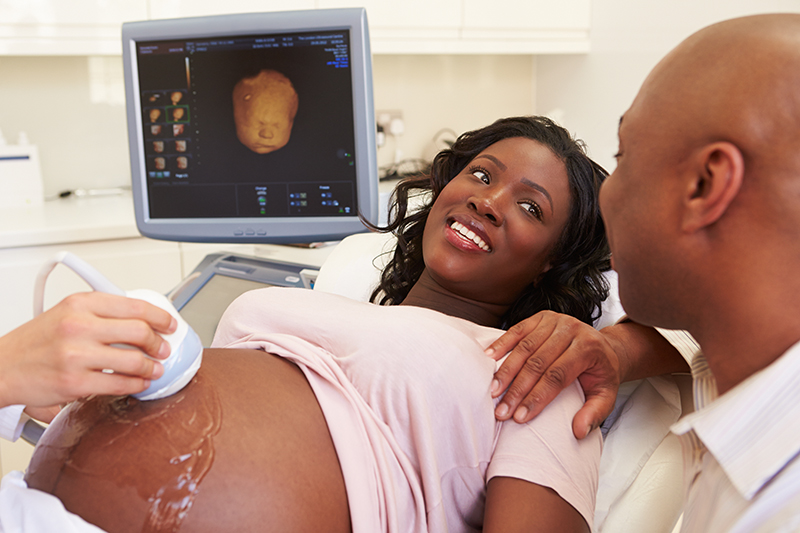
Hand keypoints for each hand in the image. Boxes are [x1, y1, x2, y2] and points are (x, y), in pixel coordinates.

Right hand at [0, 292, 176, 409]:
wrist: (1, 367)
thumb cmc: (35, 342)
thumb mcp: (67, 313)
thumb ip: (102, 314)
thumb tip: (142, 320)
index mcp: (81, 303)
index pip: (135, 306)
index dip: (160, 317)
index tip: (170, 324)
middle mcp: (79, 325)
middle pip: (139, 332)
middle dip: (159, 343)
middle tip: (163, 349)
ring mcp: (77, 354)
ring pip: (134, 360)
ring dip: (151, 367)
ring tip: (154, 369)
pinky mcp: (75, 382)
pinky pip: (119, 384)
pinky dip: (135, 385)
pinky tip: (138, 383)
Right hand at [486, 311, 624, 439]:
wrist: (604, 346)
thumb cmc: (601, 373)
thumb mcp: (606, 396)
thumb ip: (594, 414)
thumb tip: (579, 432)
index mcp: (589, 348)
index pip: (557, 376)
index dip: (537, 397)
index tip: (520, 417)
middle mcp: (571, 330)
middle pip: (538, 362)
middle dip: (517, 389)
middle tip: (502, 410)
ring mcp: (554, 320)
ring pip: (525, 347)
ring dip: (506, 371)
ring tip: (493, 391)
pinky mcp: (541, 317)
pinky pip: (518, 330)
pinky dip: (502, 344)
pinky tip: (489, 358)